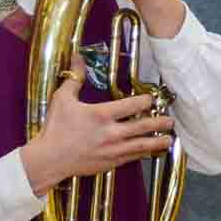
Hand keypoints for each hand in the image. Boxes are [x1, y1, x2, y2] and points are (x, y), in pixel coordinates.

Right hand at [21, 70, 175, 193]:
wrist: (50, 159)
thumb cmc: (55, 128)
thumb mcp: (63, 99)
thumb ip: (74, 78)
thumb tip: (77, 57)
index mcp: (102, 115)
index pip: (131, 106)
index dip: (145, 101)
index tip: (152, 99)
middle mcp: (111, 133)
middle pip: (142, 126)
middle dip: (159, 123)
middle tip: (170, 120)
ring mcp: (112, 150)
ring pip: (141, 145)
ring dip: (157, 142)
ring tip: (169, 139)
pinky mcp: (110, 163)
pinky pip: (131, 158)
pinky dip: (143, 154)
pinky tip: (150, 152)